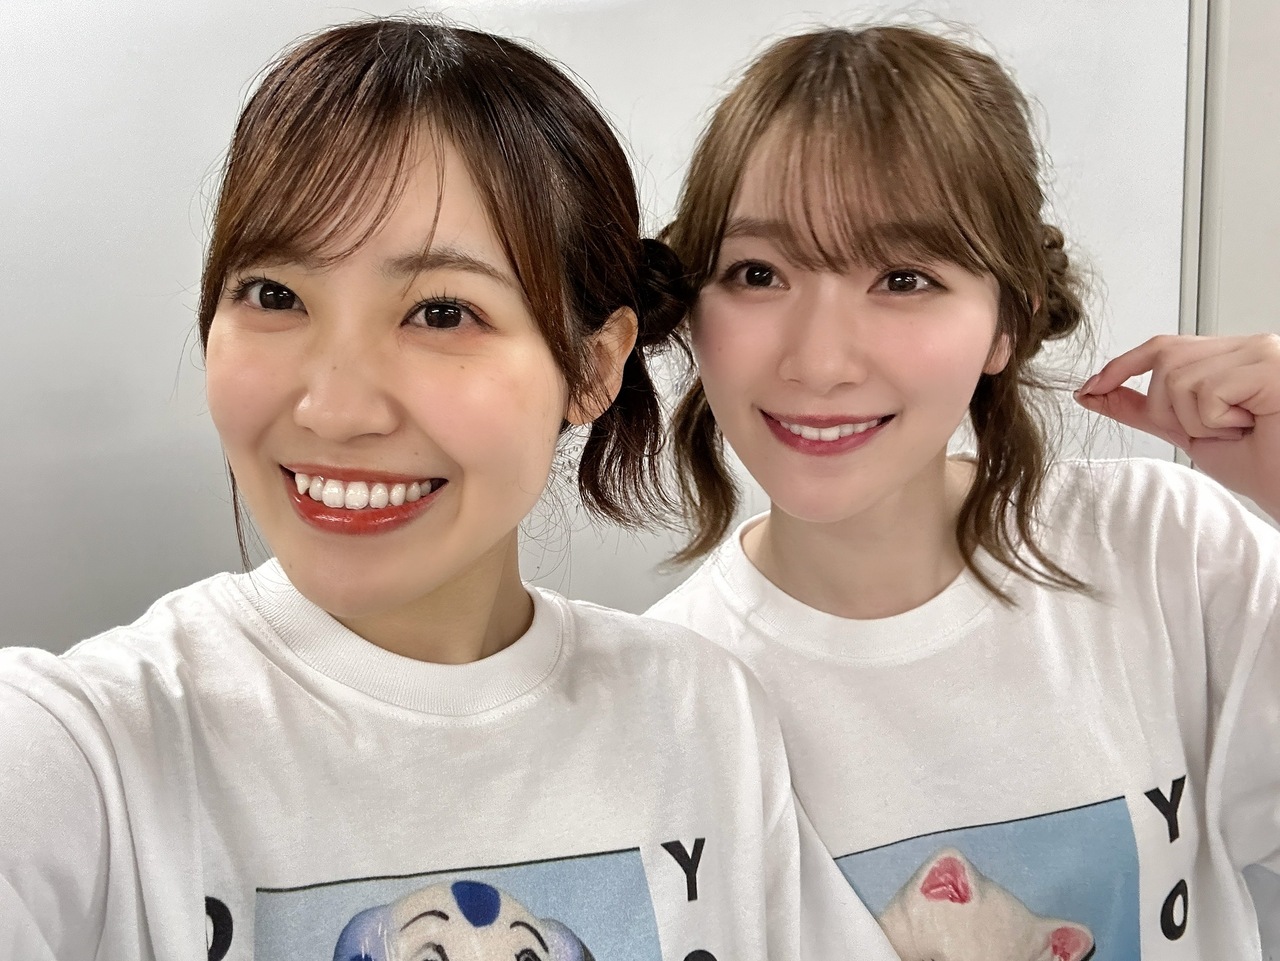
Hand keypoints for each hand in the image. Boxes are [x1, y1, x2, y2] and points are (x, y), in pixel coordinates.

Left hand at [1075, 333, 1279, 518]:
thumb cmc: (1262, 464)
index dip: (1122, 366)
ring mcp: (1260, 352)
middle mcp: (1248, 347)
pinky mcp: (1268, 365)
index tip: (1088, 389)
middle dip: (1167, 407)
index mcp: (1231, 358)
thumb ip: (1145, 410)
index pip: (1163, 346)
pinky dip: (1215, 421)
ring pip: (1178, 378)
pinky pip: (1205, 391)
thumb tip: (1096, 392)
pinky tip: (1249, 427)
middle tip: (1209, 432)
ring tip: (1236, 431)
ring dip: (1195, 420)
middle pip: (1164, 359)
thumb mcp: (1188, 433)